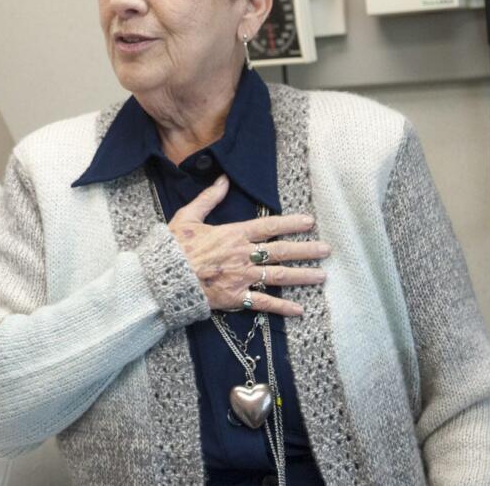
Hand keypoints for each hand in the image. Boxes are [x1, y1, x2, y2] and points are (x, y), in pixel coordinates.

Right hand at [167, 175, 329, 314]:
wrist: (163, 277)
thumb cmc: (173, 247)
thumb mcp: (188, 216)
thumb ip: (209, 198)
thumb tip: (223, 179)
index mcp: (233, 234)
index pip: (269, 226)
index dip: (291, 223)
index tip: (309, 222)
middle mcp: (243, 255)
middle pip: (282, 251)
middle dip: (306, 250)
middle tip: (326, 250)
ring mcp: (242, 277)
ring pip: (279, 276)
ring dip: (302, 276)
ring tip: (321, 276)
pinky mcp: (235, 297)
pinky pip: (264, 303)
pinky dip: (282, 307)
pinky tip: (299, 310)